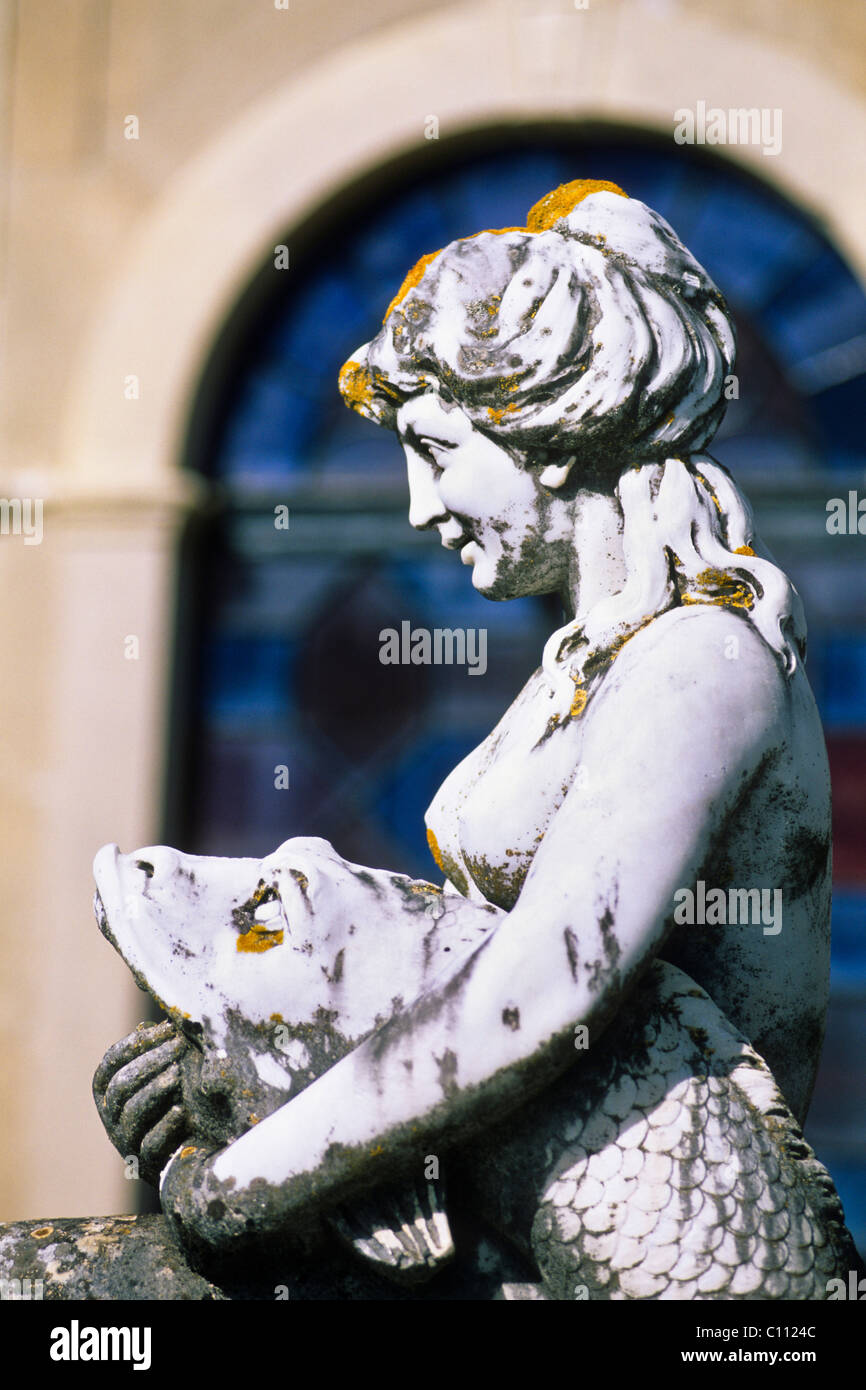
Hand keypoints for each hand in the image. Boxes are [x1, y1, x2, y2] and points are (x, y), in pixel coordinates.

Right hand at [93, 1020, 192, 1186]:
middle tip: (179, 1045)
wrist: (192, 1153)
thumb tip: (149, 1025)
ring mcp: (127, 1141)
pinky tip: (182, 1110)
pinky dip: (165, 1126)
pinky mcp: (147, 1164)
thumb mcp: (163, 1076)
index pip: (110, 1063)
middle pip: (121, 1085)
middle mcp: (111, 1117)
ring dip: (155, 1089)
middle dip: (150, 1061)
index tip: (166, 1028)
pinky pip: (150, 1145)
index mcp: (109, 1093)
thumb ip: (155, 1053)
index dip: (134, 1044)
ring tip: (178, 1073)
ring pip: (131, 1113)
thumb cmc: (175, 1103)